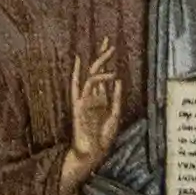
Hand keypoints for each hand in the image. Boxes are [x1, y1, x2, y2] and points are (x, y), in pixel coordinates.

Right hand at [59, 42, 122, 194]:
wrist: (92, 153)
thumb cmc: (103, 138)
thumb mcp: (115, 116)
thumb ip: (116, 98)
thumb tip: (117, 79)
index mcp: (101, 98)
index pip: (104, 75)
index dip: (107, 61)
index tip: (110, 45)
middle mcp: (93, 96)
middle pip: (97, 70)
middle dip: (102, 55)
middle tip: (108, 41)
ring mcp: (85, 99)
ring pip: (91, 75)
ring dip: (100, 64)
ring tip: (109, 54)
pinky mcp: (78, 105)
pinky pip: (80, 87)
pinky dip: (82, 74)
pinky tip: (85, 64)